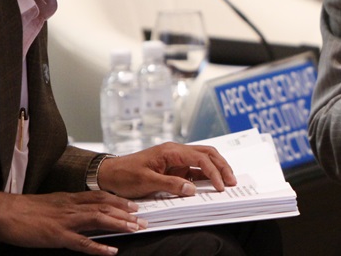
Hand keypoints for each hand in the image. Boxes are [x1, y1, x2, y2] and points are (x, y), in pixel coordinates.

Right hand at [0, 190, 145, 254]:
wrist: (7, 212)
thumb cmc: (28, 209)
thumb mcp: (54, 202)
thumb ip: (71, 205)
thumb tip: (86, 209)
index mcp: (72, 198)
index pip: (102, 196)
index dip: (121, 201)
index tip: (135, 205)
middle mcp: (73, 206)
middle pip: (106, 206)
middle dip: (127, 213)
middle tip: (143, 219)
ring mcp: (67, 221)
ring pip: (99, 219)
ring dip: (119, 224)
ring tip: (134, 229)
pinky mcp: (58, 236)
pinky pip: (82, 242)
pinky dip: (99, 247)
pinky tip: (111, 251)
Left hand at [97, 143, 236, 198]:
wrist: (109, 174)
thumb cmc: (124, 175)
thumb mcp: (146, 182)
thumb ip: (171, 185)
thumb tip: (192, 189)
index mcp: (171, 151)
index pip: (200, 158)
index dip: (213, 171)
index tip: (220, 186)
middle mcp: (176, 151)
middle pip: (207, 154)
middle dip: (222, 166)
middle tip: (232, 181)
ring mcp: (176, 159)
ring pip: (203, 160)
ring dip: (216, 169)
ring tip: (226, 182)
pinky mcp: (174, 168)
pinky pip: (193, 169)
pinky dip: (205, 176)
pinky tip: (211, 185)